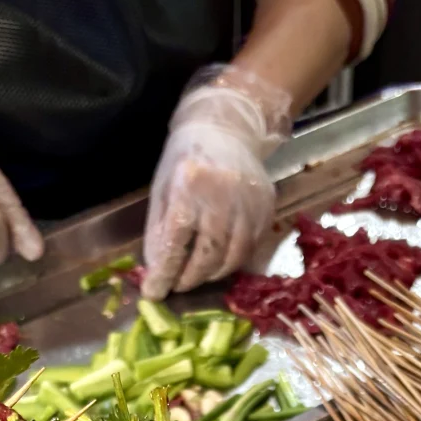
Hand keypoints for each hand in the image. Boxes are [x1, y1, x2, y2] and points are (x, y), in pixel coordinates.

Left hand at [142, 66, 291, 299]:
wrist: (227, 127)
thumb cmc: (186, 157)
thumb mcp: (163, 188)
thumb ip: (159, 230)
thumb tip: (156, 270)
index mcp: (188, 187)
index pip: (175, 243)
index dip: (164, 273)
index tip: (154, 293)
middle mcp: (222, 197)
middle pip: (206, 256)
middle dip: (189, 278)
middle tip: (178, 284)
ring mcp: (249, 204)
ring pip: (231, 259)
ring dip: (211, 274)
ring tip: (198, 273)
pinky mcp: (266, 209)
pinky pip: (249, 248)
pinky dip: (231, 261)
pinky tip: (219, 259)